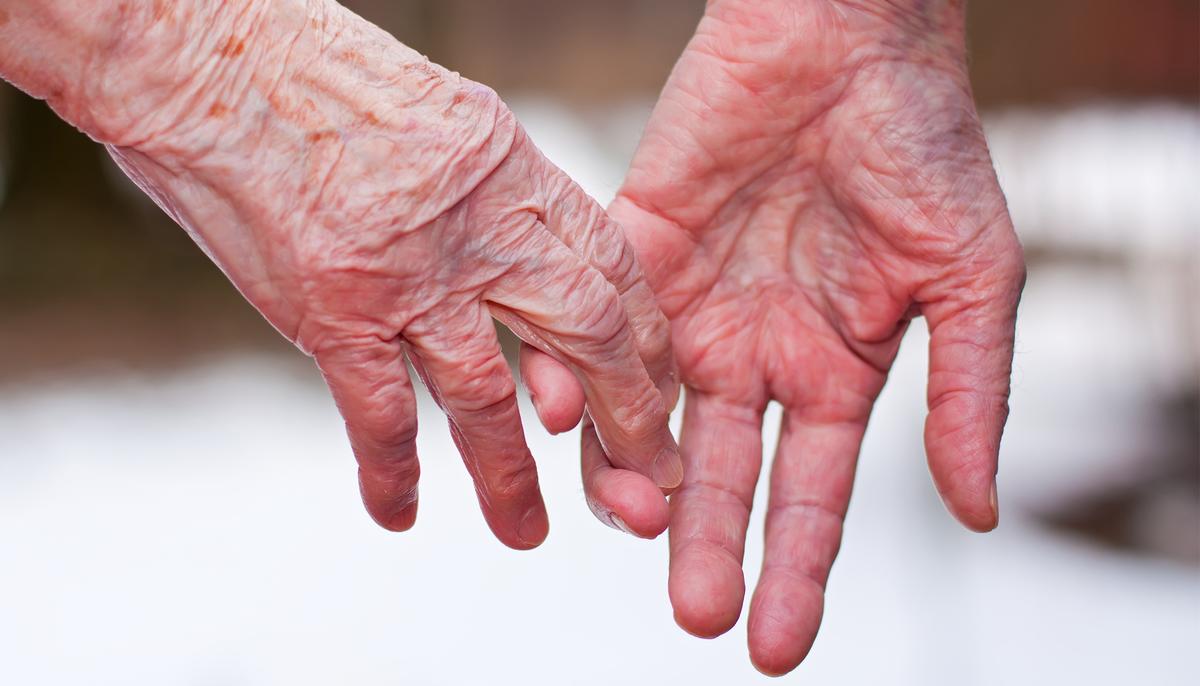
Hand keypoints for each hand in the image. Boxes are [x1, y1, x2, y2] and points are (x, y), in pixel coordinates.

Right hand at [0, 0, 682, 548]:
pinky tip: (396, 514)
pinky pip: (379, 414)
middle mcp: (477, 225)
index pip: (615, 266)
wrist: (208, 54)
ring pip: (490, 398)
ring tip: (530, 534)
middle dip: (627, 420)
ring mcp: (408, 273)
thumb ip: (493, 189)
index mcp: (512, 168)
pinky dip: (390, 473)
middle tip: (645, 482)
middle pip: (586, 334)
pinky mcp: (333, 310)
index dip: (646, 339)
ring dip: (513, 478)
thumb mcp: (445, 115)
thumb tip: (524, 250)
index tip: (657, 388)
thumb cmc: (316, 74)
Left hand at [525, 0, 1024, 672]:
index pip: (810, 495)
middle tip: (696, 612)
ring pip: (649, 417)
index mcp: (834, 370)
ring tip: (632, 523)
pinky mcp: (637, 249)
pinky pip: (596, 328)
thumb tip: (978, 515)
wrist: (848, 39)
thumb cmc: (924, 147)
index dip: (797, 571)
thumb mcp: (971, 281)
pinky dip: (576, 374)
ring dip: (633, 476)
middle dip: (707, 546)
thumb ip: (968, 397)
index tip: (775, 647)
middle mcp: (756, 352)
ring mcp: (693, 306)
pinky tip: (566, 417)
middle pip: (724, 474)